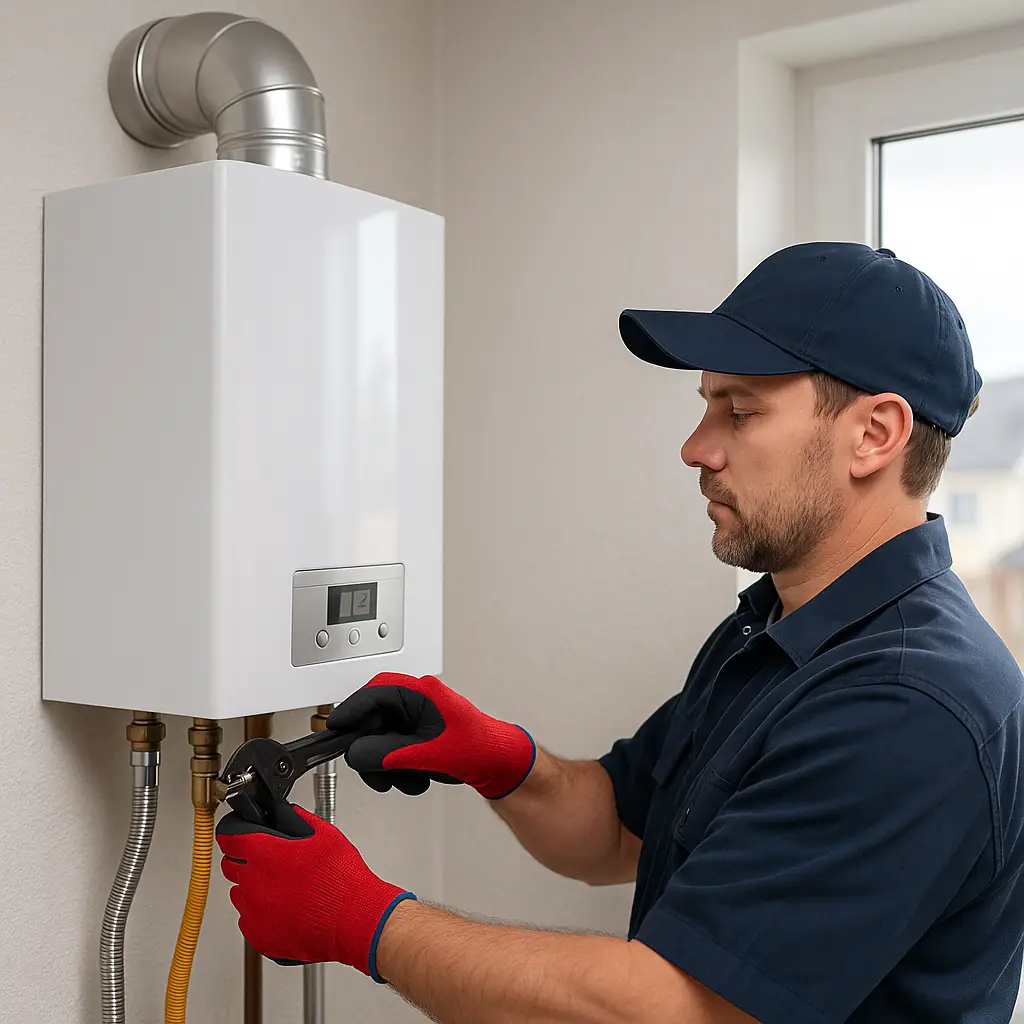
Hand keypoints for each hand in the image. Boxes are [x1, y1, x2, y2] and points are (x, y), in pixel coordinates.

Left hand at [216, 804, 414, 979]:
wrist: (354, 920)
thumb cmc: (342, 881)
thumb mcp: (326, 835)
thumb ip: (298, 819)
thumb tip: (286, 814)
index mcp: (265, 855)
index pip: (229, 838)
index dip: (234, 834)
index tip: (238, 836)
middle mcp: (253, 884)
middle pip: (230, 866)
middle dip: (245, 861)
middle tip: (269, 862)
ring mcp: (254, 913)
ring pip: (240, 894)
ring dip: (254, 888)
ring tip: (283, 889)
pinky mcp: (259, 937)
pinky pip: (248, 920)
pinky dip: (261, 914)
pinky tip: (284, 909)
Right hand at [328, 672, 536, 799]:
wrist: (498, 763)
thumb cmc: (477, 747)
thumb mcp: (427, 752)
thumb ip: (387, 753)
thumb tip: (356, 753)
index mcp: (419, 692)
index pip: (372, 693)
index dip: (350, 712)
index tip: (333, 728)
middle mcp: (415, 700)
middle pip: (372, 719)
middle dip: (372, 750)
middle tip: (374, 772)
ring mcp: (415, 718)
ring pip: (380, 738)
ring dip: (386, 765)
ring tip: (405, 781)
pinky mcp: (417, 734)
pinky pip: (392, 749)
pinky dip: (397, 768)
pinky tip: (414, 780)